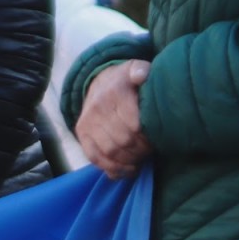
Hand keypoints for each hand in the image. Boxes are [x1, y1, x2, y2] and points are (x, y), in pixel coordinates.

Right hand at [74, 60, 152, 179]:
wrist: (99, 82)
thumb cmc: (125, 81)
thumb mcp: (135, 68)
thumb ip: (140, 70)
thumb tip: (142, 76)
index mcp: (114, 92)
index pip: (134, 125)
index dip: (148, 137)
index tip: (157, 139)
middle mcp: (98, 108)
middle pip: (123, 140)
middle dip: (141, 150)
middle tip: (150, 151)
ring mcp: (88, 123)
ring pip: (110, 151)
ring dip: (129, 161)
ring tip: (140, 161)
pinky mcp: (81, 134)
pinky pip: (94, 157)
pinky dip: (111, 168)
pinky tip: (126, 171)